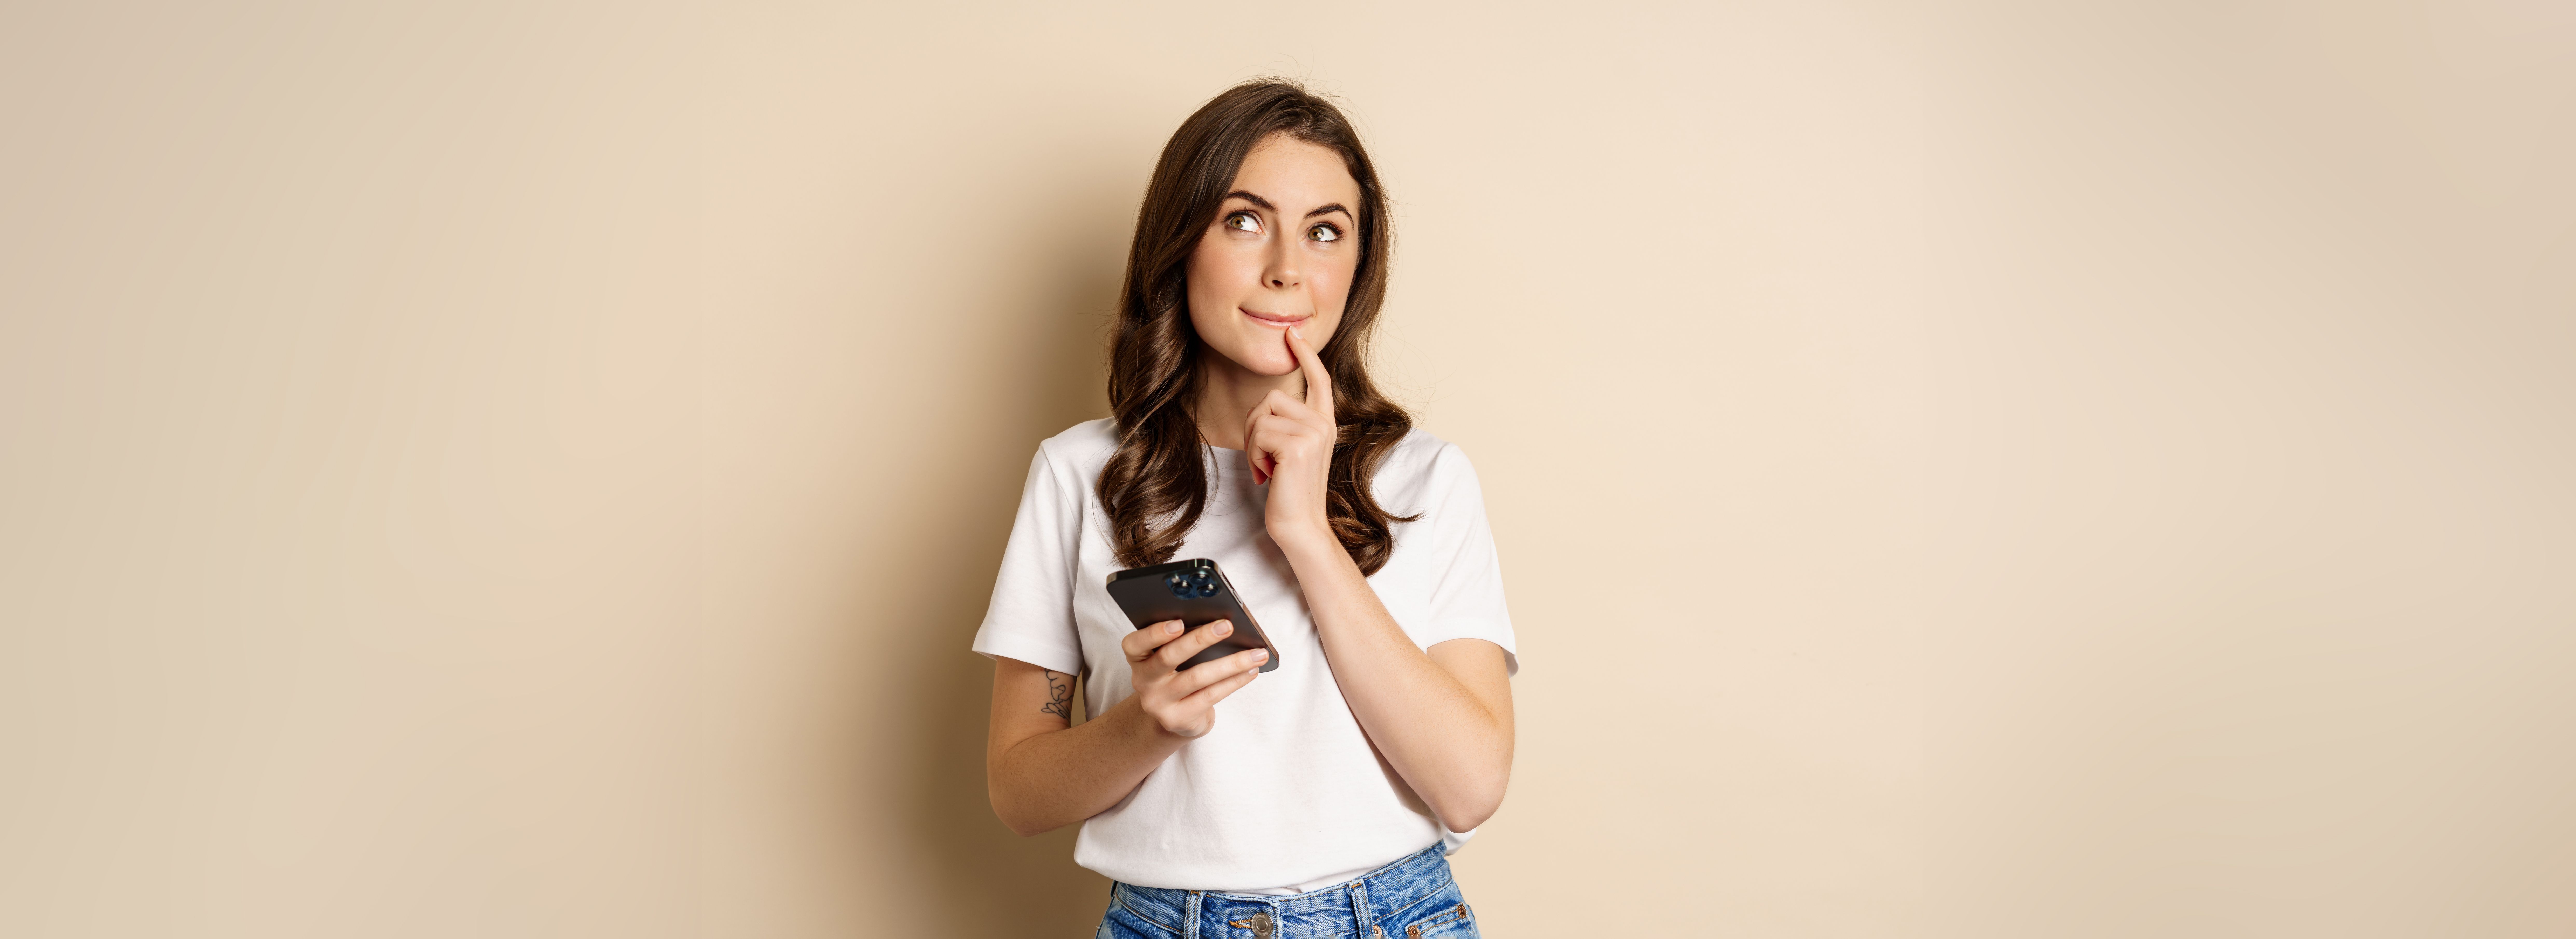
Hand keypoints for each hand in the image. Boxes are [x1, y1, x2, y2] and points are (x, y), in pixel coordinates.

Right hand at [1119, 618, 1267, 737]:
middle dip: (1200, 639)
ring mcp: (1159, 703)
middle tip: (1227, 626)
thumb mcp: (1170, 659)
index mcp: (1138, 659)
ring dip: (1231, 663)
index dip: (1155, 633)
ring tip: (1257, 654)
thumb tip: (1218, 623)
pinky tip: (1250, 671)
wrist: (1173, 717)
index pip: (1134, 644)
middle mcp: (1143, 682)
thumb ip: (1180, 641)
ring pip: (1197, 678)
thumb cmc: (1176, 676)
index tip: (1179, 622)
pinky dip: (1234, 681)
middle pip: (1169, 657)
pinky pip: (1210, 695)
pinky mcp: (1178, 719)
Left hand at [1244, 325, 1336, 550]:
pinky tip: (1268, 475)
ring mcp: (1313, 434)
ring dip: (1253, 444)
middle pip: (1272, 398)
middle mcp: (1323, 424)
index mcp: (1324, 422)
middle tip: (1264, 458)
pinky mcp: (1297, 447)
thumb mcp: (1295, 450)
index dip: (1305, 354)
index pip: (1319, 378)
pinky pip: (1258, 434)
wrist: (1300, 525)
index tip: (1292, 333)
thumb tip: (1270, 402)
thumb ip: (1291, 423)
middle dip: (1255, 427)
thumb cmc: (1291, 491)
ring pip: (1261, 416)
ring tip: (1267, 467)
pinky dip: (1254, 456)